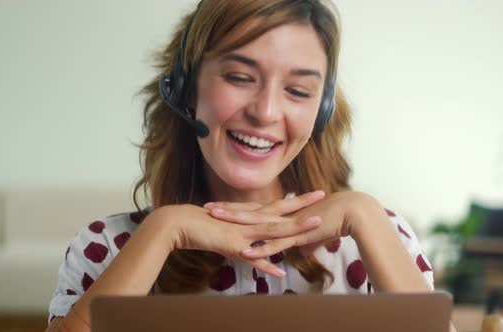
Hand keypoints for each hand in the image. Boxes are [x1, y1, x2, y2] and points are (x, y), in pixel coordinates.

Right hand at [160, 203, 321, 277]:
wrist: (179, 224)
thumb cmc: (200, 224)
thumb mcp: (226, 227)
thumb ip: (240, 230)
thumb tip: (251, 237)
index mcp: (248, 214)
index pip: (276, 205)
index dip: (295, 199)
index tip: (312, 193)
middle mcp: (248, 220)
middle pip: (280, 210)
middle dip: (303, 203)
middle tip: (323, 193)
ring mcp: (242, 231)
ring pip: (274, 228)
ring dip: (295, 227)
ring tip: (315, 224)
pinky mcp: (233, 245)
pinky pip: (253, 257)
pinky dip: (267, 264)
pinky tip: (281, 271)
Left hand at [206, 191, 371, 259]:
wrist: (351, 211)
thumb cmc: (335, 218)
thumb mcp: (315, 233)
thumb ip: (305, 241)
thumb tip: (302, 250)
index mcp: (284, 212)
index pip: (255, 209)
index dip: (237, 208)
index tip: (221, 206)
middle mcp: (282, 215)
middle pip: (250, 212)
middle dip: (228, 210)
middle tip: (207, 207)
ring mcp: (287, 225)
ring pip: (256, 224)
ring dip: (235, 223)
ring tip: (216, 221)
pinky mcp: (297, 235)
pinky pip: (273, 244)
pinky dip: (258, 249)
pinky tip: (243, 252)